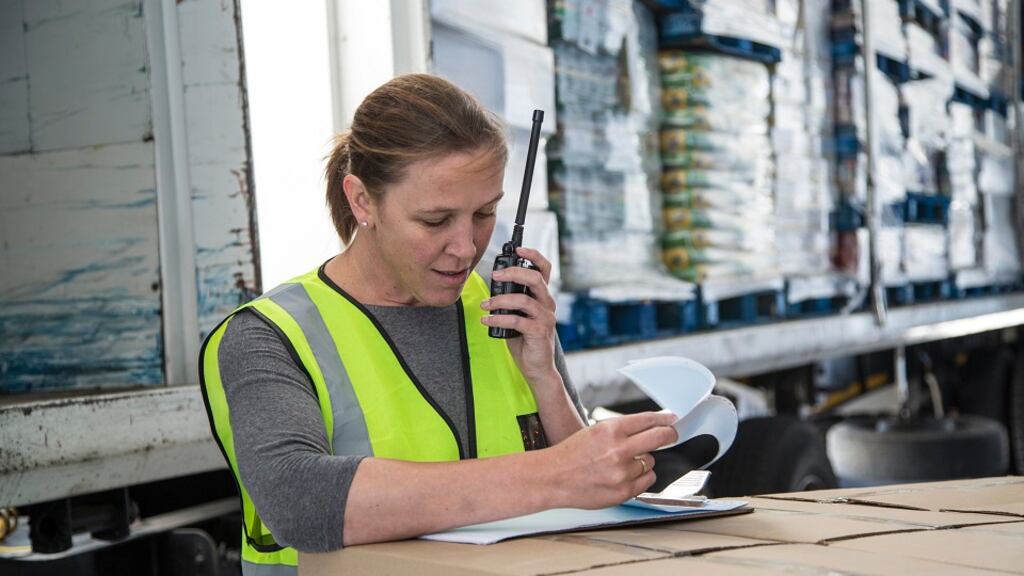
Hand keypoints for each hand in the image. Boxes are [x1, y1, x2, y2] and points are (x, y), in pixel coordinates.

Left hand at [480, 247, 557, 386]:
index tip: (517, 249)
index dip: (533, 255)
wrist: (537, 368)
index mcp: (542, 297)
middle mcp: (547, 304)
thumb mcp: (518, 316)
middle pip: (535, 278)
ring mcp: (545, 318)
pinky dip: (498, 319)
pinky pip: (517, 320)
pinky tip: (486, 321)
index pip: (544, 269)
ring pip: (523, 299)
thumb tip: (493, 289)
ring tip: (485, 305)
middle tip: (495, 276)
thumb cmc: (525, 341)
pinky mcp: (539, 331)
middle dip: (513, 272)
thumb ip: (511, 302)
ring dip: (499, 300)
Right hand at [543, 412, 677, 508]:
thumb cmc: (571, 454)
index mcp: (611, 430)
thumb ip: (622, 429)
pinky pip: (647, 480)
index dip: (664, 419)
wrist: (553, 477)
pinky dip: (641, 476)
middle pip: (659, 438)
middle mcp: (619, 449)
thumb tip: (649, 426)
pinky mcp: (623, 491)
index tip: (671, 419)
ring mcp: (622, 472)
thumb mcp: (595, 431)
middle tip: (670, 435)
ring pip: (651, 461)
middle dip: (668, 435)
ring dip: (643, 460)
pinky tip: (626, 474)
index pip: (648, 420)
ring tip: (623, 463)